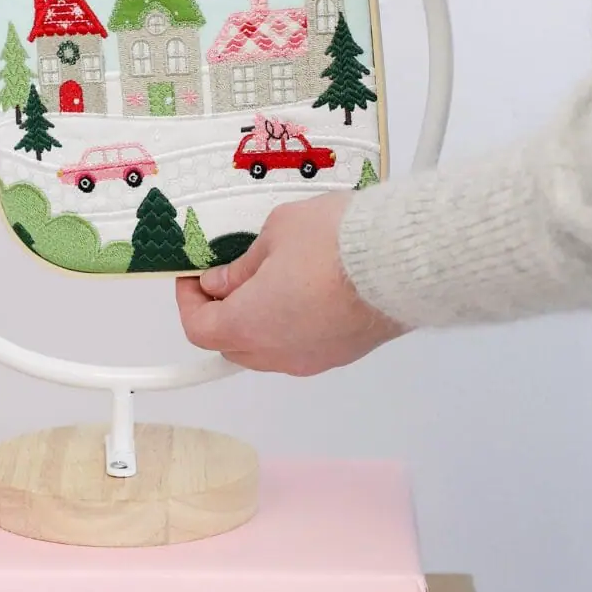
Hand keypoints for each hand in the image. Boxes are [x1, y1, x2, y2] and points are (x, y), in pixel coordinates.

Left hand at [175, 193, 405, 374]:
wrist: (402, 259)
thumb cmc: (337, 243)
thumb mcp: (275, 233)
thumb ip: (243, 265)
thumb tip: (223, 281)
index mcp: (249, 325)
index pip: (199, 328)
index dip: (189, 302)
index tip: (193, 278)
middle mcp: (278, 353)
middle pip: (231, 345)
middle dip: (221, 313)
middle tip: (225, 278)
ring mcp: (313, 358)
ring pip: (267, 350)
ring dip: (256, 322)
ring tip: (267, 281)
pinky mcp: (343, 354)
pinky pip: (301, 347)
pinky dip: (289, 326)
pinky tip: (301, 292)